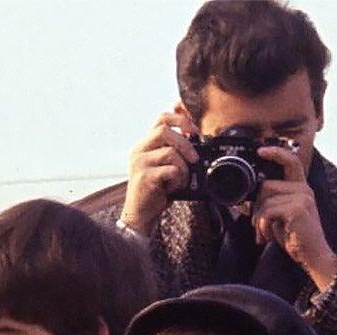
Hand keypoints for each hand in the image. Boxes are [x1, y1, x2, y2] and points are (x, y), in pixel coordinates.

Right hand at [121, 107, 197, 235]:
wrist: (141, 214)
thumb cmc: (155, 191)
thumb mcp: (164, 166)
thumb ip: (174, 152)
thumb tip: (197, 142)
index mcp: (145, 145)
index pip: (161, 119)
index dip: (179, 119)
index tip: (193, 131)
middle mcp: (139, 150)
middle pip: (164, 131)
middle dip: (185, 143)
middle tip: (194, 159)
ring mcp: (140, 163)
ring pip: (170, 152)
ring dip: (184, 168)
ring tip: (182, 180)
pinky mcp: (144, 177)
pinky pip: (170, 170)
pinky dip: (178, 180)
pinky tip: (174, 188)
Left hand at [251, 143, 336, 289]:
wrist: (313, 256)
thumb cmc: (296, 238)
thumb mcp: (280, 217)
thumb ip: (270, 204)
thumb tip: (247, 200)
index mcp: (301, 188)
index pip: (291, 161)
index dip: (276, 152)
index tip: (260, 151)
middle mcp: (304, 189)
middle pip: (267, 185)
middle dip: (256, 207)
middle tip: (258, 225)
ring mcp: (302, 198)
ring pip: (265, 199)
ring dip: (258, 220)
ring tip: (263, 233)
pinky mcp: (297, 209)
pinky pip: (268, 211)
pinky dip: (262, 226)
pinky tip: (267, 236)